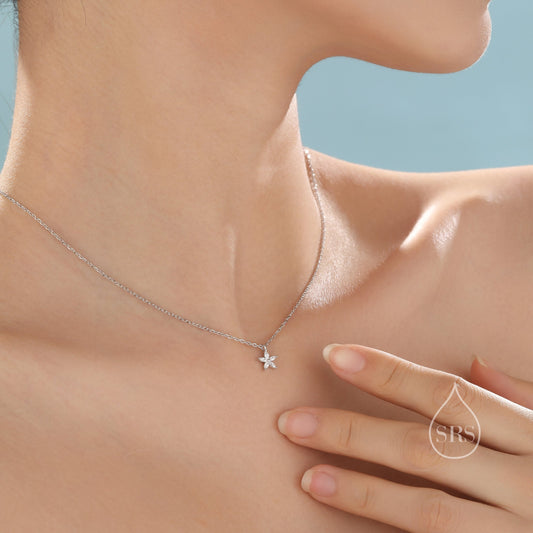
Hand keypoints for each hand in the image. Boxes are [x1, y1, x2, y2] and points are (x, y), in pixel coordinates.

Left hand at [276, 344, 532, 531]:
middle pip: (426, 447)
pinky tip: (351, 528)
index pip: (450, 393)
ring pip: (429, 508)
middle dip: (354, 431)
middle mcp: (530, 480)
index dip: (388, 372)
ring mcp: (521, 531)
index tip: (334, 355)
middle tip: (293, 422)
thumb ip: (524, 398)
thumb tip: (474, 363)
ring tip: (309, 477)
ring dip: (362, 492)